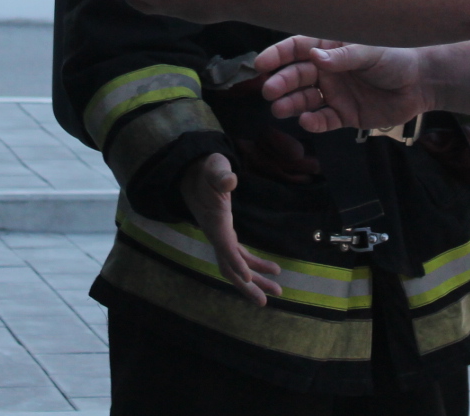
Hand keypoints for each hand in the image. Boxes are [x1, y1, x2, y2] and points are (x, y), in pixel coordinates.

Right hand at [180, 153, 281, 305]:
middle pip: (230, 267)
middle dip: (247, 285)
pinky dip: (254, 264)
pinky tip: (273, 270)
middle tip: (266, 301)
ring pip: (237, 265)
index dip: (236, 263)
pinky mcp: (226, 234)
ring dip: (255, 280)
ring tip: (277, 290)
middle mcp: (216, 235)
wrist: (193, 172)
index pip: (225, 247)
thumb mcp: (213, 168)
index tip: (248, 278)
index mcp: (215, 223)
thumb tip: (230, 179)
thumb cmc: (206, 170)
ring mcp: (220, 237)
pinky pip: (240, 256)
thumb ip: (220, 174)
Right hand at [256, 36, 432, 133]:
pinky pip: (324, 120)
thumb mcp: (371, 52)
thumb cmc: (396, 59)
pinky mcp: (344, 115)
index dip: (277, 55)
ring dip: (291, 104)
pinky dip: (314, 122)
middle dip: (281, 83)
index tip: (261, 64)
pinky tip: (307, 122)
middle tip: (269, 91)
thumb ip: (344, 56)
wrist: (421, 84)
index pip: (297, 49)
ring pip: (305, 99)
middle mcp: (327, 71)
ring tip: (279, 109)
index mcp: (330, 49)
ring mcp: (334, 93)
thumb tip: (315, 57)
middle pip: (296, 76)